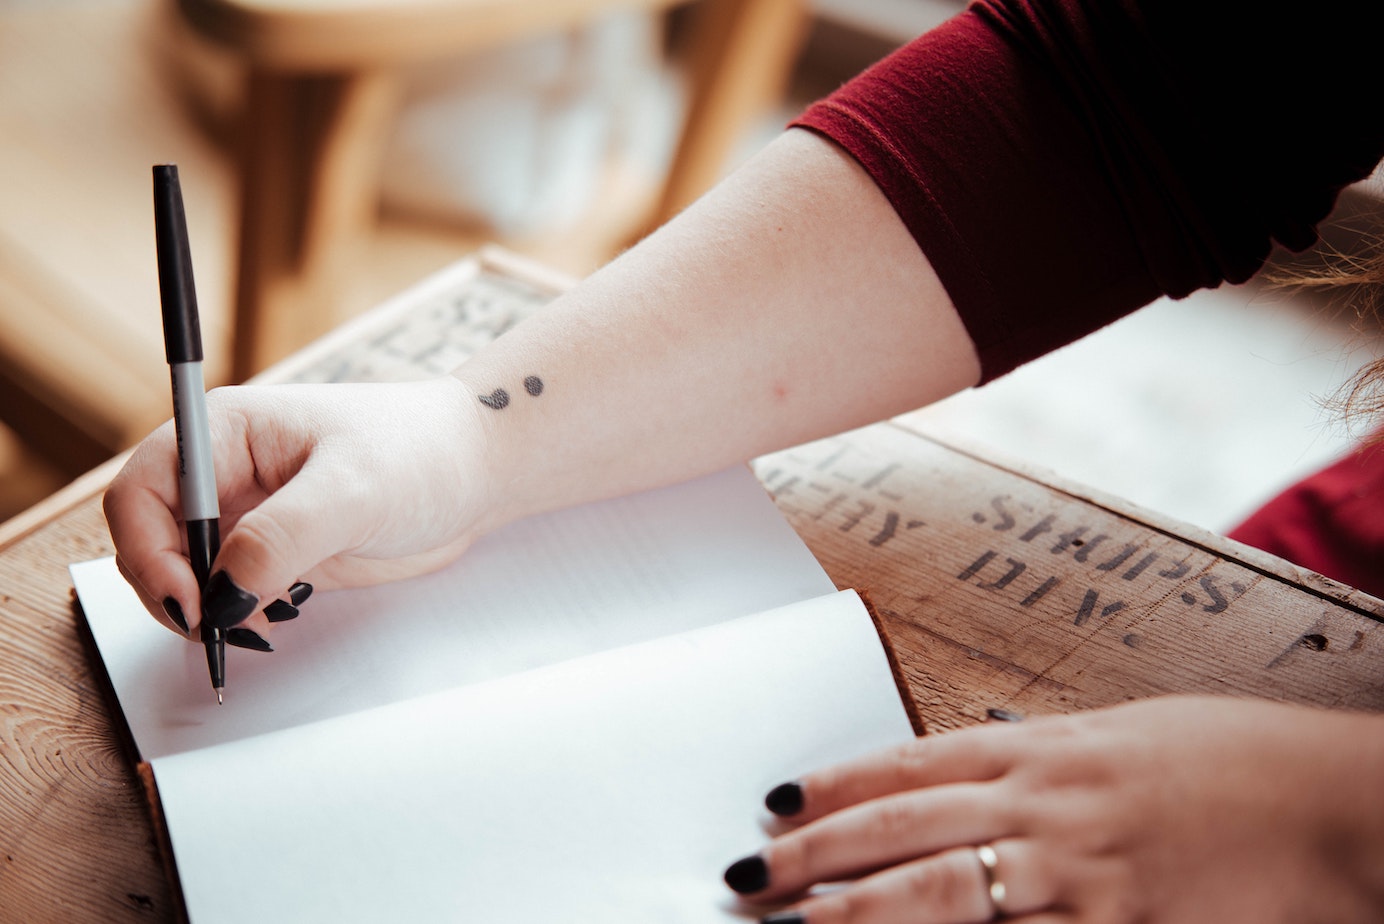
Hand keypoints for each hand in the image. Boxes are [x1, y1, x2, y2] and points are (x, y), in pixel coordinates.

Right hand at [104, 377, 491, 637]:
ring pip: (184, 575)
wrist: (477, 471)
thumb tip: (223, 590)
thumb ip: (283, 536)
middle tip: (218, 628)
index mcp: (226, 432)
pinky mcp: (275, 553)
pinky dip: (232, 618)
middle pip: (151, 540)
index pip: (142, 490)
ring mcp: (248, 515)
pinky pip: (226, 594)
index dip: (148, 548)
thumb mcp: (354, 489)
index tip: (189, 597)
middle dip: (171, 589)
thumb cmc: (423, 452)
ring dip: (202, 610)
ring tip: (252, 627)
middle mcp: (225, 472)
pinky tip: (270, 623)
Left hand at [724, 695, 1383, 922]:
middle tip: (747, 877)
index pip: (909, 764)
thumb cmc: (1225, 760)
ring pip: (942, 897)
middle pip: (903, 832)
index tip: (775, 803)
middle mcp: (1048, 806)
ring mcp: (1082, 876)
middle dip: (814, 860)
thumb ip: (1032, 756)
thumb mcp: (1118, 734)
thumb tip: (956, 769)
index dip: (834, 785)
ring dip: (855, 917)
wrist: (1334, 802)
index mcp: (1045, 748)